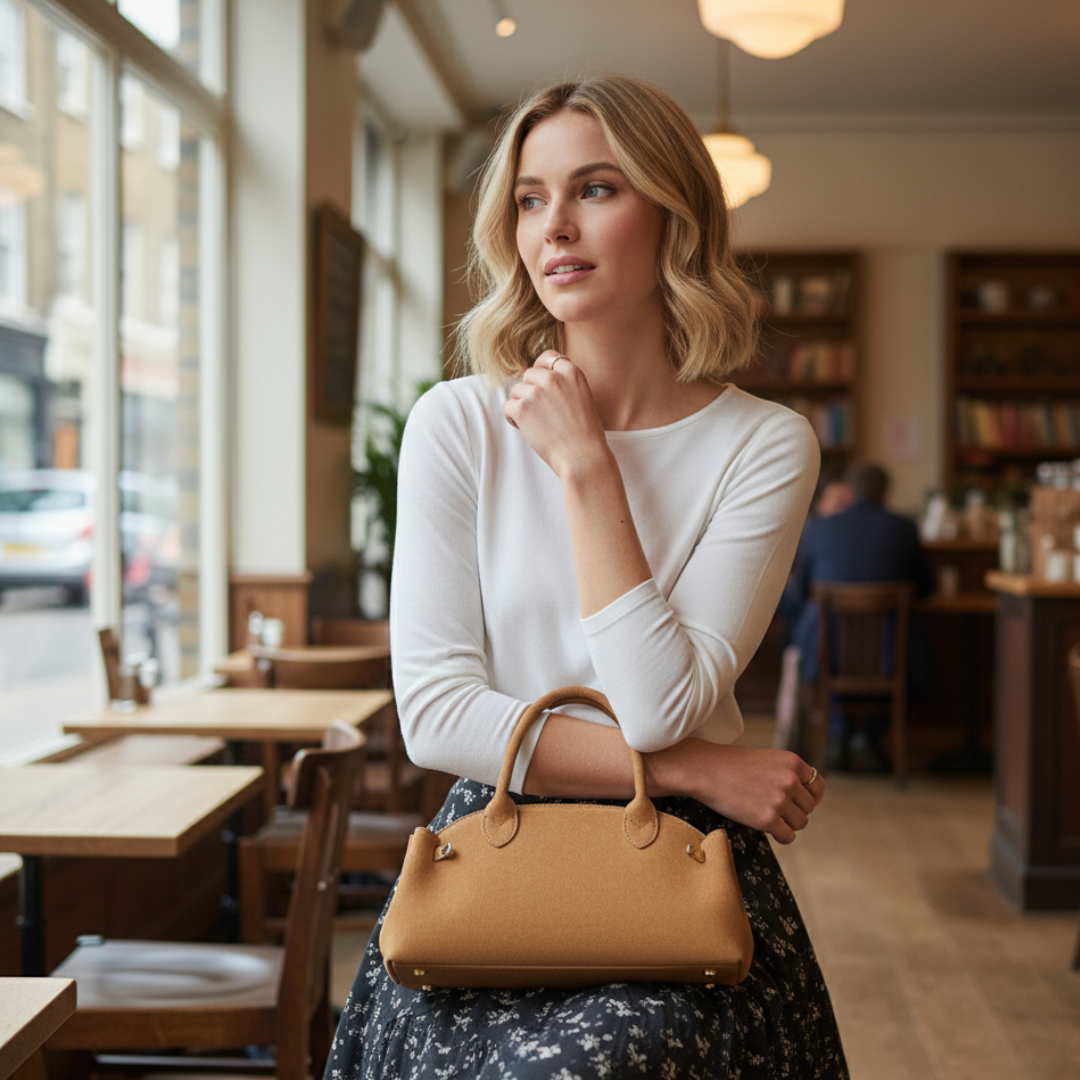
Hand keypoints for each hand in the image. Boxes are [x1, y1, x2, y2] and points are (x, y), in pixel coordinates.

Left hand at [503, 350, 609, 478]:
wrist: (583, 457)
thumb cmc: (585, 434)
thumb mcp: (582, 397)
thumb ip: (564, 384)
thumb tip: (539, 379)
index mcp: (572, 372)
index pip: (548, 358)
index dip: (542, 371)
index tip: (541, 385)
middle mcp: (553, 377)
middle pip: (529, 374)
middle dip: (530, 391)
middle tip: (539, 412)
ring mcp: (537, 392)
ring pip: (516, 390)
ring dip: (521, 405)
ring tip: (535, 423)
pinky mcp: (522, 408)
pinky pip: (508, 406)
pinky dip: (512, 418)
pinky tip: (525, 429)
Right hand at [654, 740, 823, 844]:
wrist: (704, 770)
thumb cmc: (731, 765)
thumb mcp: (767, 760)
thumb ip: (787, 774)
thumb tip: (805, 799)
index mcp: (792, 762)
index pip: (817, 786)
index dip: (809, 796)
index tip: (798, 802)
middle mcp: (791, 780)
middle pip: (809, 807)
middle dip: (795, 811)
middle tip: (776, 809)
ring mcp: (780, 800)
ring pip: (800, 823)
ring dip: (787, 824)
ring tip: (769, 817)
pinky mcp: (768, 819)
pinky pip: (788, 836)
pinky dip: (781, 836)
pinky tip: (769, 830)